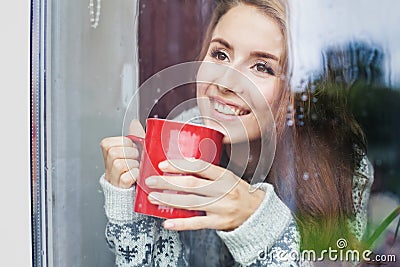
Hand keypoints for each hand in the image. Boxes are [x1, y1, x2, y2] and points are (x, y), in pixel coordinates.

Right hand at [100, 120, 144, 187]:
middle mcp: (108, 166)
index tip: (130, 148)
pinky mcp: (120, 188)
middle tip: (136, 159)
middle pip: (113, 153)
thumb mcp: (135, 149)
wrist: (137, 188)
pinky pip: (126, 178)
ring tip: (137, 167)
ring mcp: (112, 178)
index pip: (108, 143)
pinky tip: (137, 176)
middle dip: (130, 154)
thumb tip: (134, 122)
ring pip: (119, 164)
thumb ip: (134, 135)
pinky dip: (135, 175)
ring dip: (134, 165)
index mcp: (109, 154)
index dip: (124, 144)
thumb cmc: (136, 167)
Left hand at [145, 159, 264, 230]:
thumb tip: (181, 166)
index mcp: (224, 176)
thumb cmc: (238, 191)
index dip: (180, 165)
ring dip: (169, 200)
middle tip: (151, 180)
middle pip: (191, 184)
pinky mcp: (219, 223)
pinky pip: (197, 223)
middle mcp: (223, 190)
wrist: (257, 211)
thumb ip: (209, 172)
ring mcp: (221, 207)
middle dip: (168, 182)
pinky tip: (168, 222)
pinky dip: (181, 223)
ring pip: (191, 203)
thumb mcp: (228, 177)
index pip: (199, 167)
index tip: (163, 165)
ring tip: (154, 197)